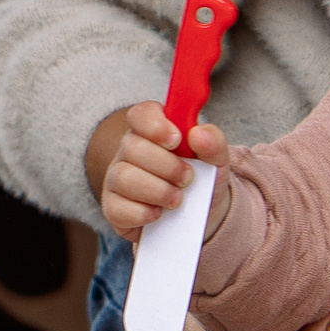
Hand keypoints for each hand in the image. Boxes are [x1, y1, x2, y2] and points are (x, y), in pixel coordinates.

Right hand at [97, 100, 228, 242]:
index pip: (141, 114)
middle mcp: (129, 151)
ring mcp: (116, 179)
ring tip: (177, 199)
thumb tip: (199, 134)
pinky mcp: (114, 208)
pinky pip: (117, 208)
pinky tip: (158, 214)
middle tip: (188, 178)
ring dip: (157, 190)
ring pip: (123, 177)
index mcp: (153, 130)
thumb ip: (213, 142)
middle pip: (132, 147)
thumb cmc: (203, 180)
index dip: (156, 124)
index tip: (176, 140)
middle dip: (166, 166)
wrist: (201, 216)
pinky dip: (142, 213)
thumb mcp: (216, 160)